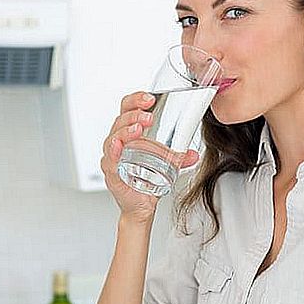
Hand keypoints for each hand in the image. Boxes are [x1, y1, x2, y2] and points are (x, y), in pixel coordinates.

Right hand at [100, 91, 199, 222]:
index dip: (135, 100)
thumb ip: (180, 157)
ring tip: (139, 128)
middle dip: (134, 114)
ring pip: (113, 137)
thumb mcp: (168, 164)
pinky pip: (109, 160)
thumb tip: (193, 154)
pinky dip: (113, 152)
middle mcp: (118, 143)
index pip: (127, 109)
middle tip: (149, 116)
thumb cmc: (147, 180)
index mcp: (129, 133)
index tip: (149, 98)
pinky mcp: (112, 173)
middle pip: (120, 120)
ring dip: (126, 130)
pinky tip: (119, 146)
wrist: (142, 206)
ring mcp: (113, 157)